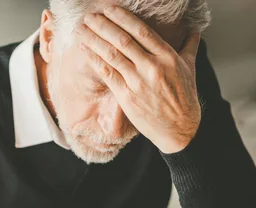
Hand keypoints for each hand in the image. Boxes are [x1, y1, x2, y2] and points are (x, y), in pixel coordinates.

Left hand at [77, 6, 201, 153]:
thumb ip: (188, 46)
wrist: (179, 128)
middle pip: (123, 40)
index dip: (123, 18)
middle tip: (90, 16)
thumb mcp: (190, 68)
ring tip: (81, 30)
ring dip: (93, 40)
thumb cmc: (184, 98)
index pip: (142, 31)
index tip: (110, 10)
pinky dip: (94, 60)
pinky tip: (85, 50)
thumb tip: (193, 30)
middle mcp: (152, 67)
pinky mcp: (126, 96)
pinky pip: (107, 74)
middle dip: (103, 26)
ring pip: (111, 55)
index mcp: (167, 56)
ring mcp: (137, 82)